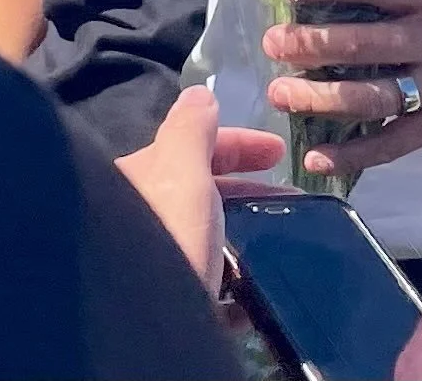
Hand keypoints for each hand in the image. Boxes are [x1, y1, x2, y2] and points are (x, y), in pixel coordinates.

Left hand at [116, 87, 283, 292]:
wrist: (140, 328)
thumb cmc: (166, 235)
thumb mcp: (182, 170)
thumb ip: (191, 129)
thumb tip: (198, 93)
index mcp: (139, 175)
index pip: (192, 144)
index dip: (238, 143)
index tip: (280, 152)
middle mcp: (137, 214)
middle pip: (199, 190)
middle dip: (243, 189)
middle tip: (284, 198)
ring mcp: (149, 261)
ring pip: (204, 236)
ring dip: (241, 235)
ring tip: (274, 245)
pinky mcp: (164, 302)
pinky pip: (204, 284)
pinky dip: (233, 282)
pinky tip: (252, 290)